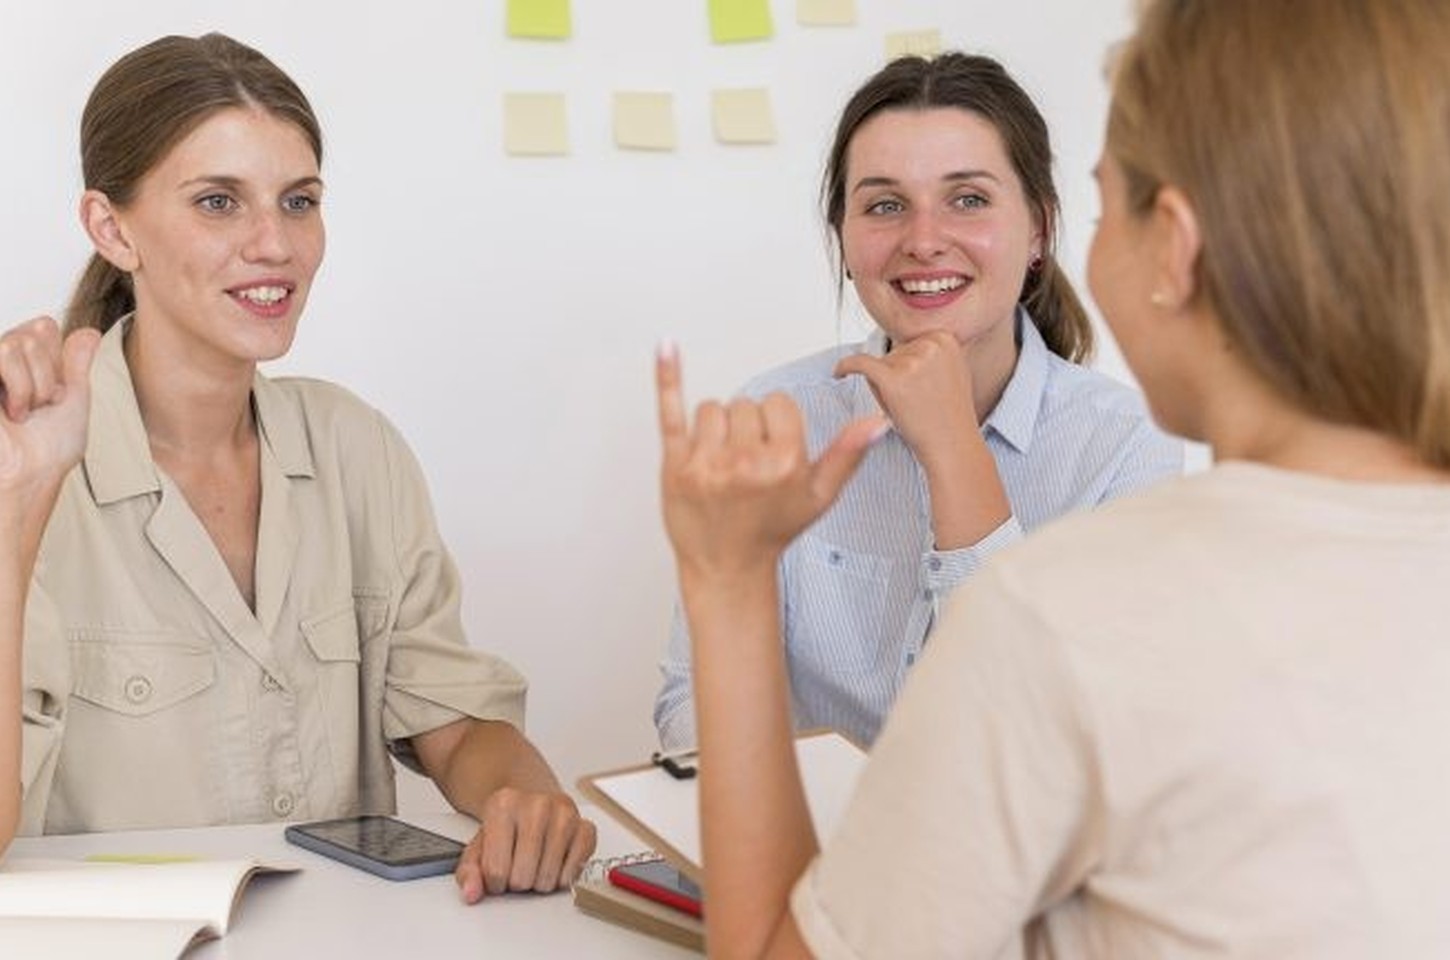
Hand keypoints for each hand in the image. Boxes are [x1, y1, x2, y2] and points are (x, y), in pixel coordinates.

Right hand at [0, 317, 99, 519]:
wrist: (31, 474)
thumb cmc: (49, 448)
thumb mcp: (73, 398)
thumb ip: (77, 362)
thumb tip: (89, 331)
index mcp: (23, 363)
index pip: (44, 327)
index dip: (57, 362)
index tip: (55, 396)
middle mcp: (1, 363)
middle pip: (36, 330)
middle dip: (49, 375)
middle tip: (40, 407)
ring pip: (19, 342)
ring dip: (34, 385)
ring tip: (25, 412)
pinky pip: (2, 353)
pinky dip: (19, 386)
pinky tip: (13, 413)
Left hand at [454, 787, 596, 901]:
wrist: (532, 798)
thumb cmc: (506, 825)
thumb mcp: (479, 844)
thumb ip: (469, 870)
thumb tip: (471, 892)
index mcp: (503, 804)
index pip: (495, 871)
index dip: (494, 882)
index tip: (497, 870)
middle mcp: (537, 804)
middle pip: (522, 878)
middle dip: (517, 882)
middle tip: (517, 866)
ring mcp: (564, 814)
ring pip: (548, 879)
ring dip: (539, 881)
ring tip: (534, 863)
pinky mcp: (586, 827)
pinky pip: (573, 873)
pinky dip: (563, 877)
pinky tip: (553, 862)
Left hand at [656, 343, 885, 579]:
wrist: (727, 566)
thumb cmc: (771, 530)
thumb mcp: (819, 496)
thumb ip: (847, 454)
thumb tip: (877, 422)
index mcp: (784, 462)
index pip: (778, 403)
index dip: (776, 423)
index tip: (772, 448)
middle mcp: (745, 461)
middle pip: (745, 404)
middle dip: (747, 427)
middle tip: (746, 464)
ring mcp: (706, 463)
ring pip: (712, 408)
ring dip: (717, 428)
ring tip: (722, 461)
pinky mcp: (675, 466)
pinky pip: (671, 411)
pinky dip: (668, 377)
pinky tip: (667, 346)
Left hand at [833, 329, 977, 469]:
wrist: (952, 446)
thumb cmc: (947, 416)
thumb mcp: (950, 372)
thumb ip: (930, 353)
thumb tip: (902, 339)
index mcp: (944, 338)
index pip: (909, 344)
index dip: (909, 369)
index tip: (920, 390)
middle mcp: (931, 344)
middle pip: (894, 353)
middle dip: (898, 377)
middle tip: (919, 403)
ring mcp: (912, 360)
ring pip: (880, 365)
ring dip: (887, 387)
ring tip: (910, 408)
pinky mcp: (893, 378)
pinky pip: (859, 363)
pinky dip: (845, 367)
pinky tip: (837, 374)